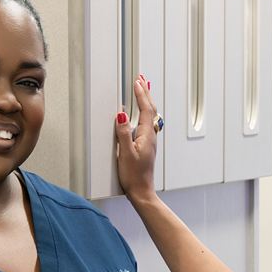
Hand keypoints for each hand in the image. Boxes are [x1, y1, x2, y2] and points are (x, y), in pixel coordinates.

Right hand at [115, 74, 159, 199]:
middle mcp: (150, 137)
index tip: (137, 82)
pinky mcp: (146, 146)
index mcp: (146, 136)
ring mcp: (149, 141)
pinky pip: (146, 123)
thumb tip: (120, 115)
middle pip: (150, 110)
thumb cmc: (134, 176)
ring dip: (146, 101)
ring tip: (143, 90)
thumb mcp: (125, 153)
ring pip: (150, 116)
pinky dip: (144, 112)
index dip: (141, 95)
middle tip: (142, 79)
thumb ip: (123, 134)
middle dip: (146, 93)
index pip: (145, 110)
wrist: (142, 192)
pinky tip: (140, 114)